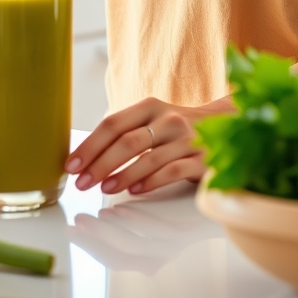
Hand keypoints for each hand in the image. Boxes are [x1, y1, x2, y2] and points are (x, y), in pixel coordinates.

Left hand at [65, 97, 209, 196]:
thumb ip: (125, 133)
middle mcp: (168, 119)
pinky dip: (151, 182)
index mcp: (150, 106)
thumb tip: (85, 158)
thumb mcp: (152, 121)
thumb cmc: (176, 131)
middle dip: (99, 164)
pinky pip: (173, 171)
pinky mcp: (202, 159)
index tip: (71, 165)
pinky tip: (135, 191)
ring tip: (104, 189)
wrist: (226, 126)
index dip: (89, 145)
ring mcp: (187, 138)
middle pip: (127, 141)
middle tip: (81, 183)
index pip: (113, 124)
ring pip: (148, 158)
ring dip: (122, 176)